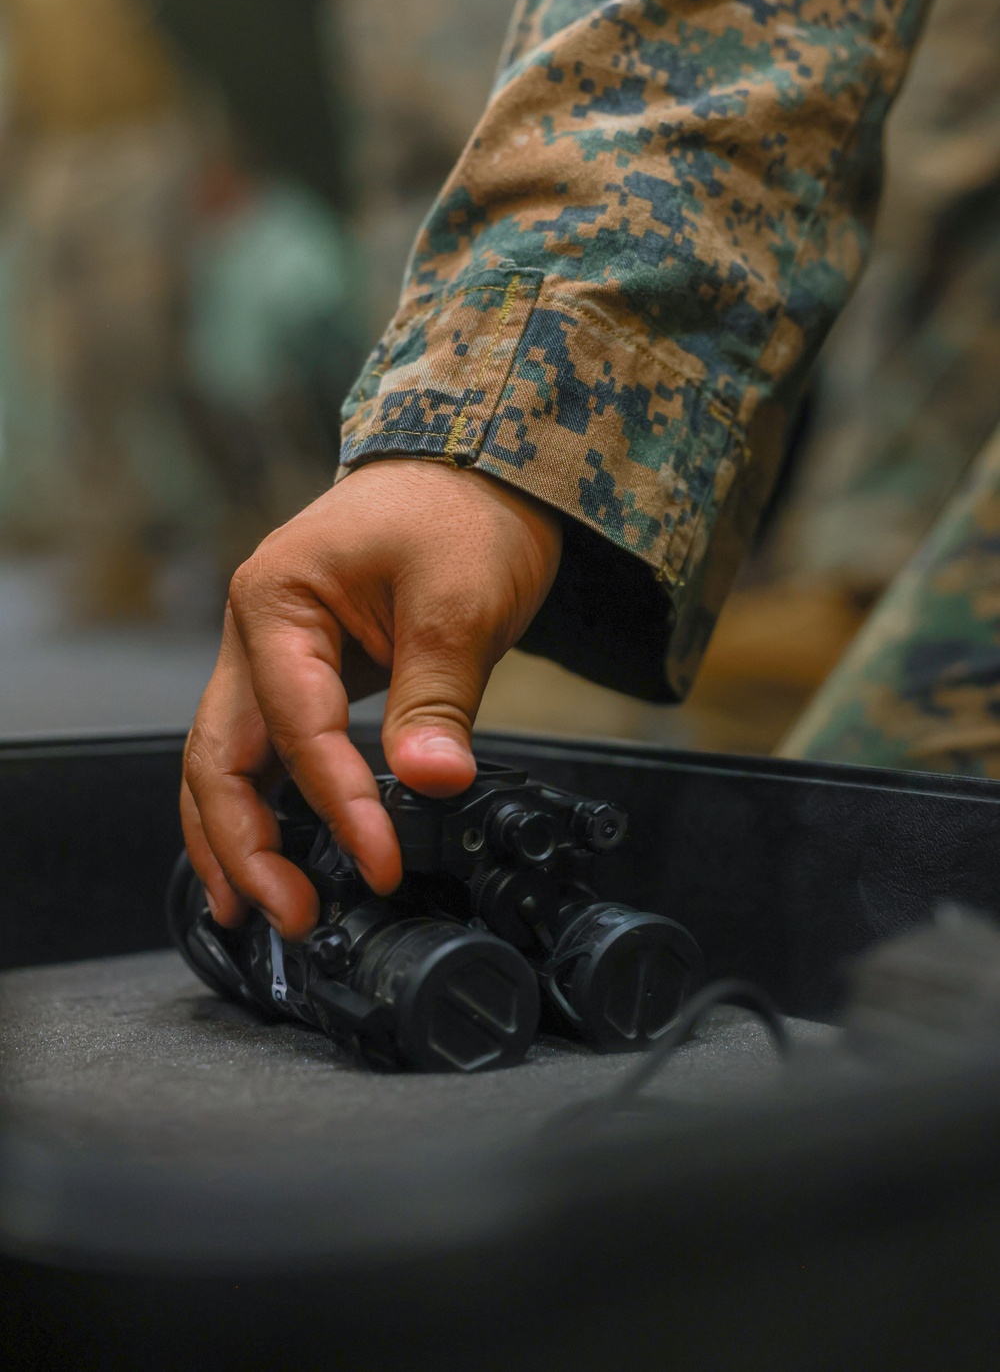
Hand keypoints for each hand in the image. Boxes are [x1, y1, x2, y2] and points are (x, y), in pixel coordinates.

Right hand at [181, 459, 561, 938]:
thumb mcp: (460, 600)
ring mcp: (270, 656)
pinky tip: (272, 862)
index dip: (340, 802)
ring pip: (226, 762)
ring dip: (238, 839)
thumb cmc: (461, 514)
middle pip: (219, 754)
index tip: (381, 863)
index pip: (297, 724)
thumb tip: (432, 783)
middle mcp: (254, 632)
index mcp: (276, 599)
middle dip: (247, 844)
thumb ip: (437, 698)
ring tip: (260, 912)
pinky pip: (265, 754)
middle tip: (292, 915)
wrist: (474, 471)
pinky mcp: (302, 678)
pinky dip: (264, 810)